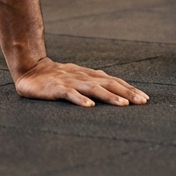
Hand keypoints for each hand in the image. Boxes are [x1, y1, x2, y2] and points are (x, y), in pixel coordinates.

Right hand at [14, 58, 149, 106]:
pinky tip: (89, 106)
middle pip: (109, 84)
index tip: (145, 98)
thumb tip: (117, 89)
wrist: (31, 69)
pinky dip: (80, 99)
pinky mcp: (57, 88)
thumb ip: (96, 82)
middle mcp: (84, 77)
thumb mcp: (79, 77)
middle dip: (127, 92)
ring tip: (123, 104)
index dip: (130, 89)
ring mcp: (71, 82)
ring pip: (93, 89)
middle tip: (142, 101)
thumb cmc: (58, 76)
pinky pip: (70, 94)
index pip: (114, 81)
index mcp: (90, 75)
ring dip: (109, 96)